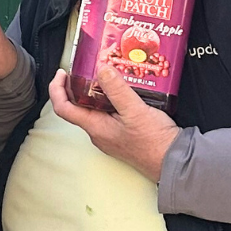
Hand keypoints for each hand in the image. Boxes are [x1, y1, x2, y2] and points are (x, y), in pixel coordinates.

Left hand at [52, 66, 181, 181]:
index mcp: (95, 127)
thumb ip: (117, 90)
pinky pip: (109, 113)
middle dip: (78, 86)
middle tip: (87, 68)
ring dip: (97, 91)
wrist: (174, 162)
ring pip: (95, 109)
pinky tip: (123, 89)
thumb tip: (101, 70)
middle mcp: (99, 132)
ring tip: (106, 73)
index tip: (61, 73)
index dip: (57, 89)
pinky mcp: (122, 134)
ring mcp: (110, 134)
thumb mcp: (135, 111)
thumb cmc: (155, 143)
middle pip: (78, 106)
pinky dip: (111, 98)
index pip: (63, 108)